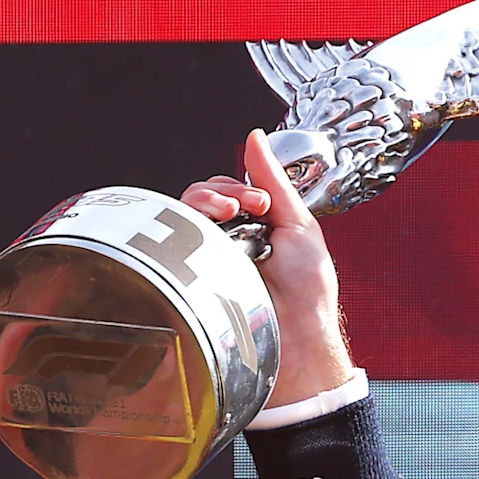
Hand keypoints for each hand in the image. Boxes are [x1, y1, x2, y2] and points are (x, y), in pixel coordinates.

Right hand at [184, 129, 357, 405]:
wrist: (297, 340)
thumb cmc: (307, 293)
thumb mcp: (298, 224)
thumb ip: (274, 180)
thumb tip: (254, 138)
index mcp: (253, 228)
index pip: (229, 190)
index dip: (240, 186)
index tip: (261, 202)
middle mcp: (226, 241)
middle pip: (202, 196)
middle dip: (220, 190)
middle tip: (246, 207)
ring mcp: (206, 259)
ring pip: (183, 213)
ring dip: (203, 201)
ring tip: (226, 213)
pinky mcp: (190, 277)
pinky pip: (171, 240)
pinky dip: (185, 224)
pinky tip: (208, 228)